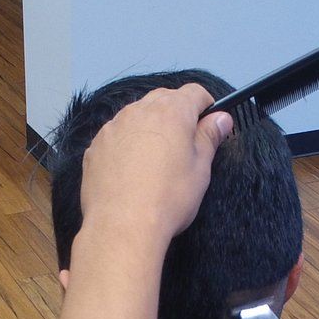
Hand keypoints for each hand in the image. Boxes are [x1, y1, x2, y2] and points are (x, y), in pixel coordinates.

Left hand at [79, 85, 234, 252]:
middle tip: (185, 145)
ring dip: (150, 128)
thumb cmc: (167, 199)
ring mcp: (113, 128)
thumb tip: (221, 118)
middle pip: (163, 99)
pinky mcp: (96, 147)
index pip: (194, 92)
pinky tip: (133, 172)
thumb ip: (209, 136)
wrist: (122, 226)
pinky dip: (127, 145)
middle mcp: (139, 111)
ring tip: (156, 161)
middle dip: (177, 114)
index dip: (206, 106)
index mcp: (171, 112)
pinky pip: (117, 136)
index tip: (209, 124)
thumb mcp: (200, 169)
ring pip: (137, 116)